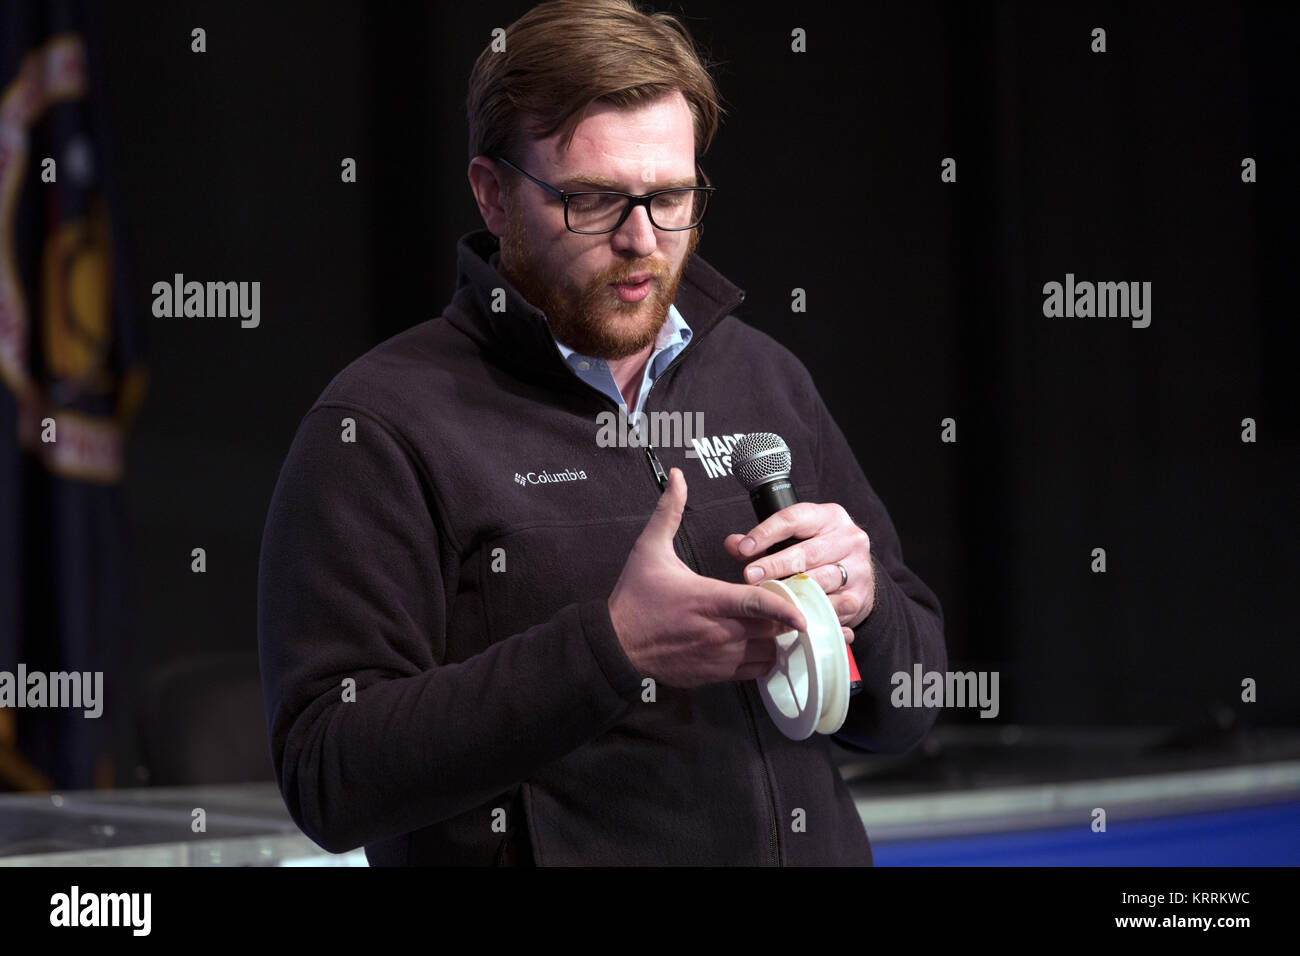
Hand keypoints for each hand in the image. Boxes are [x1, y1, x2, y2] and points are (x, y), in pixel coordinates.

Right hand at [608, 468, 807, 687]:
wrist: (615, 646)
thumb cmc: (634, 599)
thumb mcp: (649, 550)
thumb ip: (669, 511)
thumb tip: (676, 477)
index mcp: (708, 599)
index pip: (757, 604)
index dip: (785, 607)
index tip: (803, 609)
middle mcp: (718, 631)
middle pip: (772, 629)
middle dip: (787, 617)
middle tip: (796, 603)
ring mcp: (718, 657)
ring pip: (767, 653)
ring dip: (778, 639)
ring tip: (781, 623)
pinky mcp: (715, 675)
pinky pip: (754, 672)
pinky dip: (765, 659)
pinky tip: (761, 643)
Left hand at [724, 502, 875, 638]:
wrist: (857, 577)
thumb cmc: (816, 554)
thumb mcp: (792, 539)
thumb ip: (761, 542)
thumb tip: (733, 545)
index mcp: (829, 516)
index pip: (794, 519)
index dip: (766, 533)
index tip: (744, 548)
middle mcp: (848, 538)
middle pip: (807, 552)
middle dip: (775, 565)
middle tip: (749, 576)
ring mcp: (858, 568)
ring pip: (820, 580)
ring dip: (791, 590)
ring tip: (767, 597)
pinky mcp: (860, 596)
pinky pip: (832, 606)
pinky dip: (810, 611)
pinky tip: (791, 615)